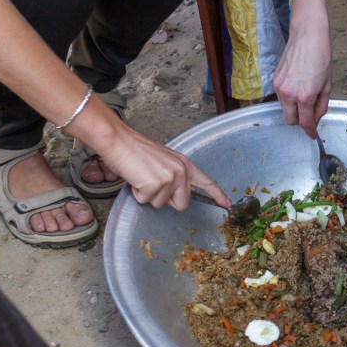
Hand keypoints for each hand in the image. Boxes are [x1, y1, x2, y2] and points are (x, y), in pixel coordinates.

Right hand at [98, 128, 229, 210]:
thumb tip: (175, 195)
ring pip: (161, 204)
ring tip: (142, 177)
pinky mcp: (156, 184)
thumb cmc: (136, 151)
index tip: (226, 204)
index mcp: (185, 165)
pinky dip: (138, 193)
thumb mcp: (164, 161)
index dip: (217, 195)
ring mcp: (170, 178)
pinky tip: (136, 178)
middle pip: (182, 204)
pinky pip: (146, 201)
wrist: (119, 141)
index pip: (206, 182)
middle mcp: (181, 171)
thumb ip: (174, 176)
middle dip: (166, 199)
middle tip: (153, 183)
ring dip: (148, 195)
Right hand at [272, 0, 331, 138]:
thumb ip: (321, 106)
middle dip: (300, 121)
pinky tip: (298, 86)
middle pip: (290, 120)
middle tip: (310, 114)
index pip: (305, 123)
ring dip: (294, 109)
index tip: (313, 135)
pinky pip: (280, 98)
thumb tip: (315, 118)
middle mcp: (289, 94)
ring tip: (306, 94)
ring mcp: (279, 87)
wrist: (307, 35)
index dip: (310, 131)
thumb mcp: (327, 85)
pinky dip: (289, 98)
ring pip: (284, 109)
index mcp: (305, 96)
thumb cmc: (321, 56)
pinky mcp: (274, 80)